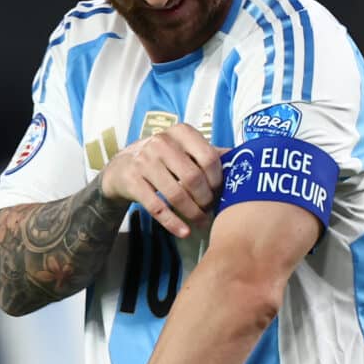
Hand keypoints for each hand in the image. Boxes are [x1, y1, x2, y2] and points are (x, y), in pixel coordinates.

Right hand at [100, 123, 223, 237]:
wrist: (121, 167)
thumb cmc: (162, 158)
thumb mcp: (183, 148)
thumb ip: (209, 153)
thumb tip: (241, 159)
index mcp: (180, 132)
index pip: (208, 157)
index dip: (218, 179)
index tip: (220, 192)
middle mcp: (160, 142)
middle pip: (193, 178)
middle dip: (205, 199)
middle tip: (210, 209)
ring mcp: (144, 161)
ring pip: (176, 195)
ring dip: (192, 213)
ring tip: (201, 221)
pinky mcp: (132, 181)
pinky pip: (157, 207)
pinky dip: (173, 223)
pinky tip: (184, 231)